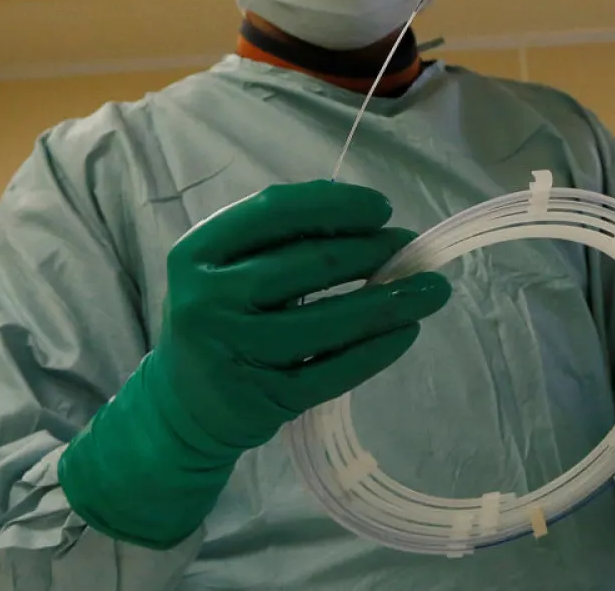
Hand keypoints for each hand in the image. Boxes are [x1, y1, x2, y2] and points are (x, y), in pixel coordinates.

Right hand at [154, 180, 450, 453]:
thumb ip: (281, 242)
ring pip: (331, 321)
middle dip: (375, 251)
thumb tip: (372, 219)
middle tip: (413, 251)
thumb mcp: (228, 271)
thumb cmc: (221, 320)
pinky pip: (334, 370)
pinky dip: (377, 350)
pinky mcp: (262, 399)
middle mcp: (207, 298)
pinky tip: (406, 333)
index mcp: (198, 252)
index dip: (337, 205)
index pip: (276, 211)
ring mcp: (234, 352)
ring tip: (433, 291)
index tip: (382, 209)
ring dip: (392, 302)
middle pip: (312, 264)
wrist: (182, 409)